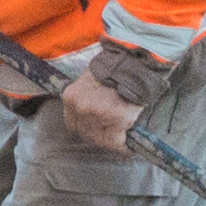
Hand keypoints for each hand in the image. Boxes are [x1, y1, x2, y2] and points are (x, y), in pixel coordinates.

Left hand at [48, 45, 162, 154]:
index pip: (74, 126)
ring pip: (103, 140)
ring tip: (122, 129)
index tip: (100, 126)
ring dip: (113, 137)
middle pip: (87, 135)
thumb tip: (91, 119)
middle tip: (113, 129)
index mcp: (71, 97)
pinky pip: (118, 142)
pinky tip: (128, 136)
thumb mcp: (89, 82)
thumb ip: (85, 100)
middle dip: (101, 134)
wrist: (135, 62)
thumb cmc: (114, 71)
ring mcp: (98, 114)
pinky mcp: (118, 118)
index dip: (88, 127)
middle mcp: (81, 107)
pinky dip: (124, 143)